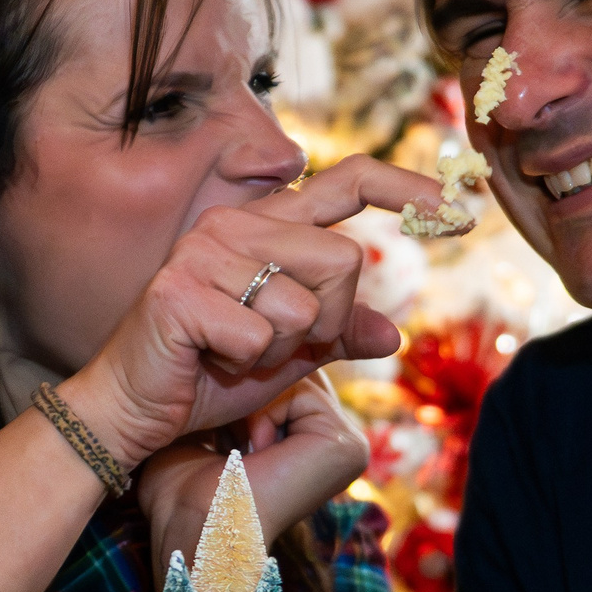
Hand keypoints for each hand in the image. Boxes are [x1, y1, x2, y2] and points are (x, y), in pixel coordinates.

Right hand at [61, 155, 440, 467]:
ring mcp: (203, 253)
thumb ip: (335, 333)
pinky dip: (247, 365)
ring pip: (305, 304)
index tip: (460, 211)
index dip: (407, 188)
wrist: (132, 410)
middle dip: (327, 320)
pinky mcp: (180, 291)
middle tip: (277, 344)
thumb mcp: (288, 355)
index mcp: (264, 226)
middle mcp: (234, 225)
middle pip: (344, 260)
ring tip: (237, 353)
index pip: (347, 181)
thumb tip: (393, 333)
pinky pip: (261, 334)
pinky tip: (211, 360)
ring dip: (283, 349)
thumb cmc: (208, 375)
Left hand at [137, 374, 368, 569]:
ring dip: (252, 405)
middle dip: (250, 391)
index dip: (242, 383)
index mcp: (311, 441)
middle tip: (225, 441)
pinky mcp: (347, 447)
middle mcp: (337, 443)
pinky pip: (300, 390)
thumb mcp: (208, 424)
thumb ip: (232, 388)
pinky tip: (252, 453)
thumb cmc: (183, 489)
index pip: (285, 373)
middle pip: (295, 368)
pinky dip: (263, 413)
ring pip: (295, 375)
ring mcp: (350, 445)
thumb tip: (232, 338)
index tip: (216, 429)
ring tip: (238, 451)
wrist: (189, 527)